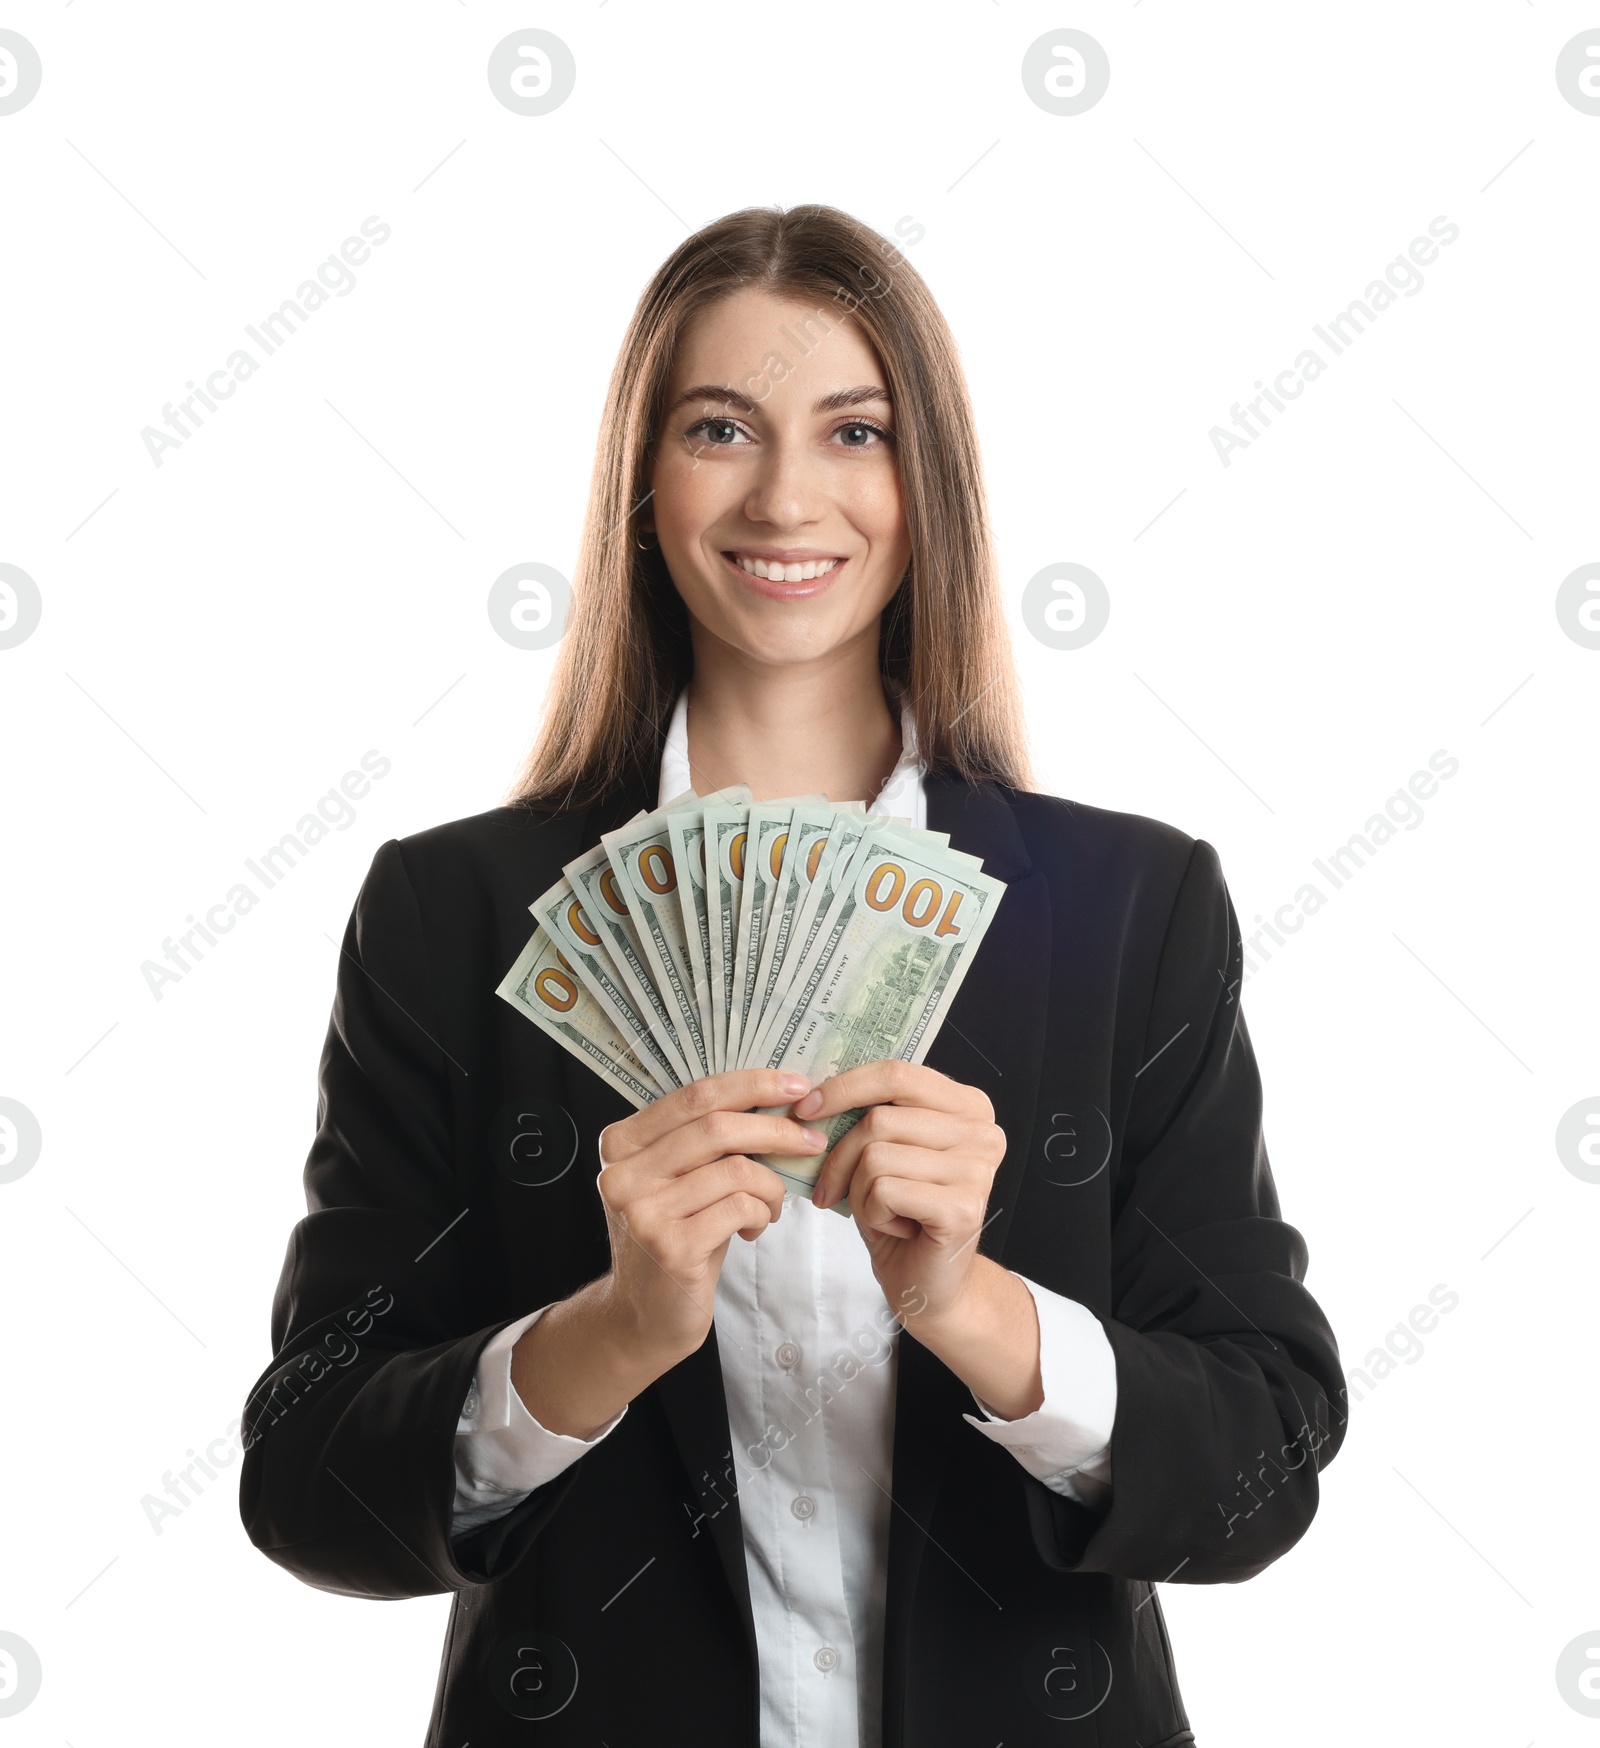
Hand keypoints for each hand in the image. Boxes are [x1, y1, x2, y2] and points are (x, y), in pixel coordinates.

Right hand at [595, 1069, 826, 1360]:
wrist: (643, 1315)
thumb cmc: (674, 1235)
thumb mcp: (677, 1179)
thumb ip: (706, 1140)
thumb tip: (779, 1098)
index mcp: (623, 1142)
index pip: (695, 1095)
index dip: (752, 1084)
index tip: (797, 1085)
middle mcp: (624, 1173)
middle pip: (717, 1128)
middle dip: (776, 1130)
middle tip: (812, 1141)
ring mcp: (644, 1211)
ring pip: (735, 1170)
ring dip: (770, 1185)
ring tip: (771, 1204)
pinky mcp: (670, 1247)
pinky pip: (739, 1208)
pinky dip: (760, 1212)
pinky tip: (753, 1227)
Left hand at [797, 1061, 1005, 1326]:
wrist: (929, 1282)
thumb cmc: (902, 1213)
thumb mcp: (885, 1152)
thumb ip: (867, 1116)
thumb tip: (810, 1093)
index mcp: (966, 1105)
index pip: (896, 1074)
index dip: (844, 1087)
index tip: (806, 1109)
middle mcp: (981, 1131)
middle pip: (880, 1119)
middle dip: (841, 1157)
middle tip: (833, 1188)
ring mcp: (976, 1169)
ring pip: (877, 1156)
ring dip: (860, 1192)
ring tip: (881, 1212)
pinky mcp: (963, 1207)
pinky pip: (885, 1191)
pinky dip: (873, 1213)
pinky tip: (895, 1227)